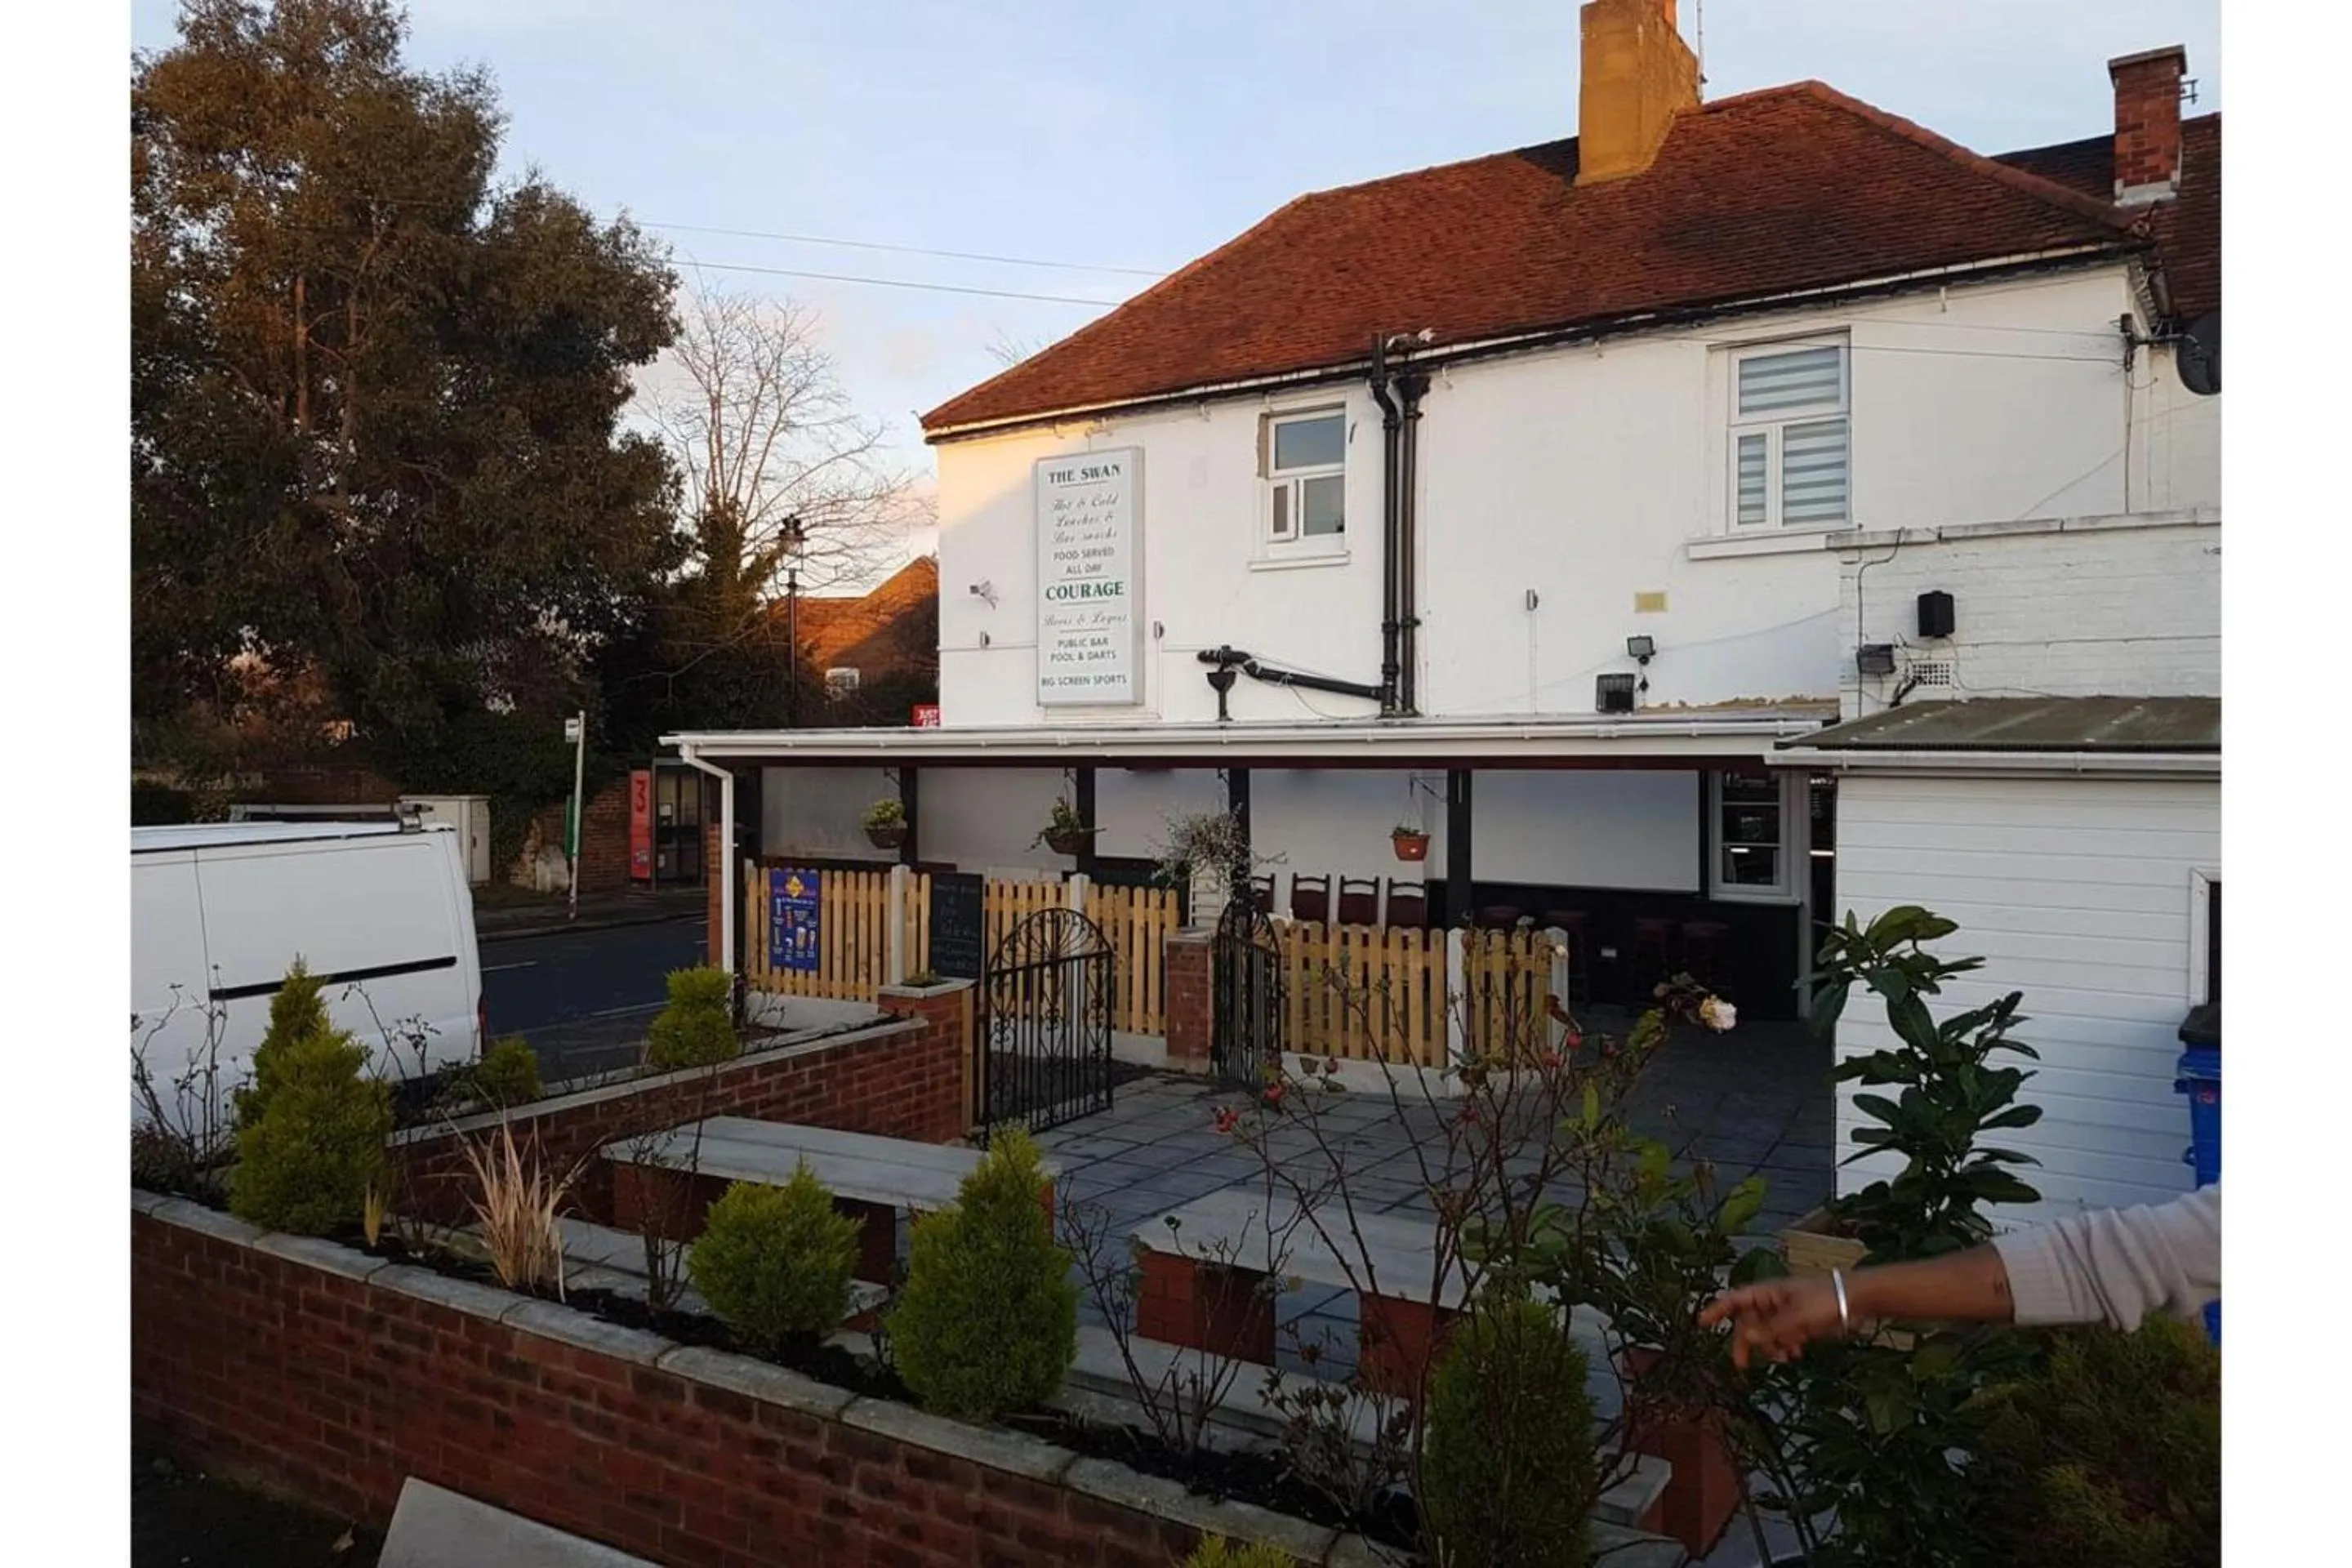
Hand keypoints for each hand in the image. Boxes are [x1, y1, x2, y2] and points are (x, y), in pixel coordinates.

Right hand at [1698, 1276, 1847, 1369]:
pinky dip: (1786, 1347)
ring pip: (1767, 1333)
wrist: (1855, 1300)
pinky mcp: (1800, 1324)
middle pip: (1749, 1322)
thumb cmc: (1823, 1300)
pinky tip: (1796, 1353)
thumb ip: (1771, 1329)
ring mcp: (1786, 1313)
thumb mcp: (1796, 1316)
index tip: (1701, 1324)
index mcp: (1766, 1293)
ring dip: (1771, 1347)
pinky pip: (1784, 1338)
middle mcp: (1772, 1303)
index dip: (1716, 1311)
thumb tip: (1747, 1338)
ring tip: (1784, 1357)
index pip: (1734, 1300)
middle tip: (1741, 1365)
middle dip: (1746, 1342)